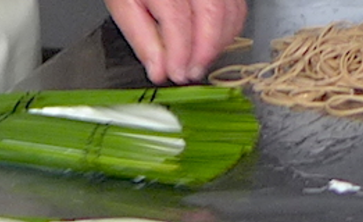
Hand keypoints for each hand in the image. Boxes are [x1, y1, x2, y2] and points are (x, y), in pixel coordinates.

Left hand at [104, 0, 246, 83]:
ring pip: (230, 11)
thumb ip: (141, 38)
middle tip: (191, 73)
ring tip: (200, 61)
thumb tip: (158, 71)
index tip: (176, 73)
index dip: (180, 51)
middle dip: (204, 51)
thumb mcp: (125, 5)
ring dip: (218, 43)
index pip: (177, 18)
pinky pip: (237, 7)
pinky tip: (213, 44)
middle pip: (211, 13)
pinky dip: (229, 30)